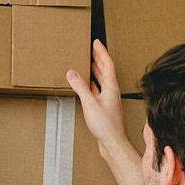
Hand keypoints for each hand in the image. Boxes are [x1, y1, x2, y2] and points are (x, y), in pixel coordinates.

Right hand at [67, 39, 131, 154]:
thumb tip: (72, 73)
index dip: (101, 52)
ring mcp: (109, 100)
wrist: (112, 142)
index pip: (107, 64)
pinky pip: (99, 90)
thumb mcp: (89, 103)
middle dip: (99, 58)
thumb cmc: (105, 125)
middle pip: (106, 70)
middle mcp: (112, 91)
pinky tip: (89, 86)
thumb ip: (80, 87)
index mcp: (111, 87)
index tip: (97, 42)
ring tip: (91, 63)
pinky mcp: (105, 108)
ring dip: (97, 71)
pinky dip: (93, 84)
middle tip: (93, 49)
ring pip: (103, 80)